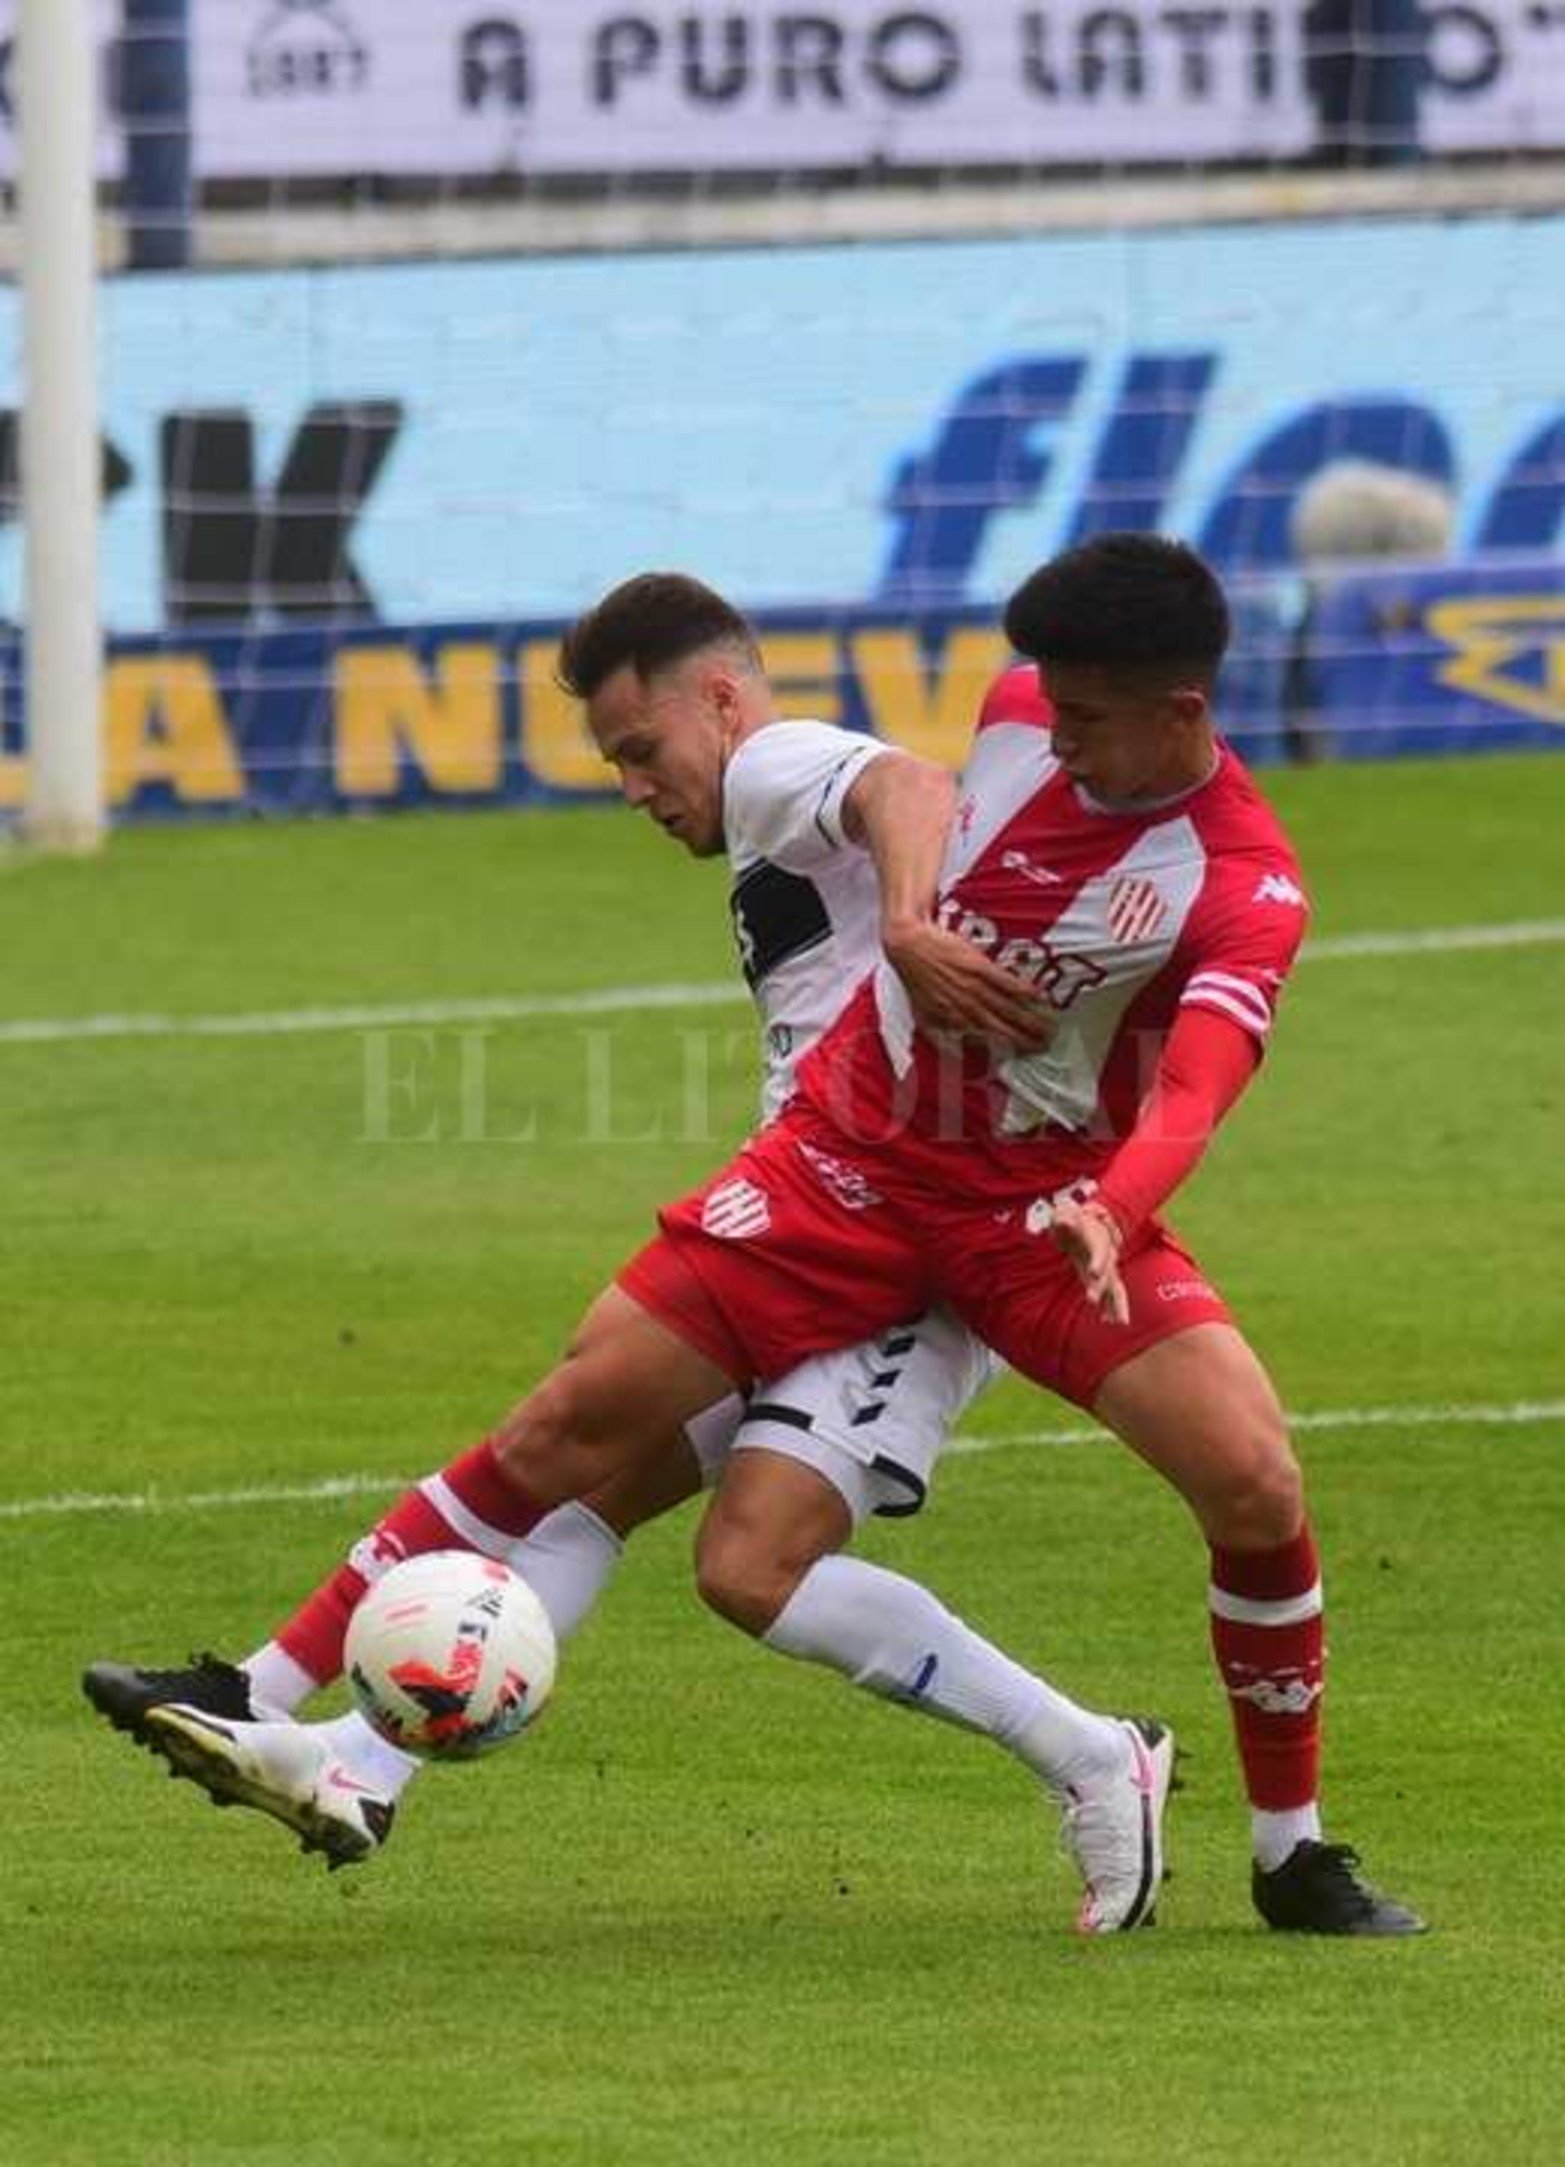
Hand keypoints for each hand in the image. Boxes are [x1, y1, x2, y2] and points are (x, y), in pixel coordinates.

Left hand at [882, 917, 1051, 1052]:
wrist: (909, 944)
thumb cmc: (915, 976)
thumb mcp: (923, 1010)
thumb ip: (943, 1028)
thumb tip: (958, 1042)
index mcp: (953, 1020)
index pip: (986, 1040)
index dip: (1007, 1048)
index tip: (1027, 1053)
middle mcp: (965, 1008)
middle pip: (1002, 1028)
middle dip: (1026, 1039)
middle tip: (1047, 1044)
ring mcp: (973, 987)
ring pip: (1007, 1009)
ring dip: (1029, 1020)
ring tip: (1049, 1027)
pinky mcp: (978, 967)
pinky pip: (1005, 982)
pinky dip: (1022, 990)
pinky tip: (1038, 996)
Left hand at [1048, 1196, 1130, 1325]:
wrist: (1090, 1223)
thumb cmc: (1074, 1219)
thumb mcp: (1065, 1216)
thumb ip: (1064, 1220)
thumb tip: (1061, 1220)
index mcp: (1099, 1240)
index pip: (1100, 1251)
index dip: (1098, 1261)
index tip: (1094, 1273)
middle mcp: (1107, 1256)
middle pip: (1108, 1273)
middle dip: (1100, 1288)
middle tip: (1091, 1301)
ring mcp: (1108, 1269)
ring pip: (1117, 1288)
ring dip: (1117, 1305)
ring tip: (1119, 1322)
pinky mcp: (1103, 1278)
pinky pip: (1111, 1295)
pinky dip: (1111, 1307)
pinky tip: (1108, 1321)